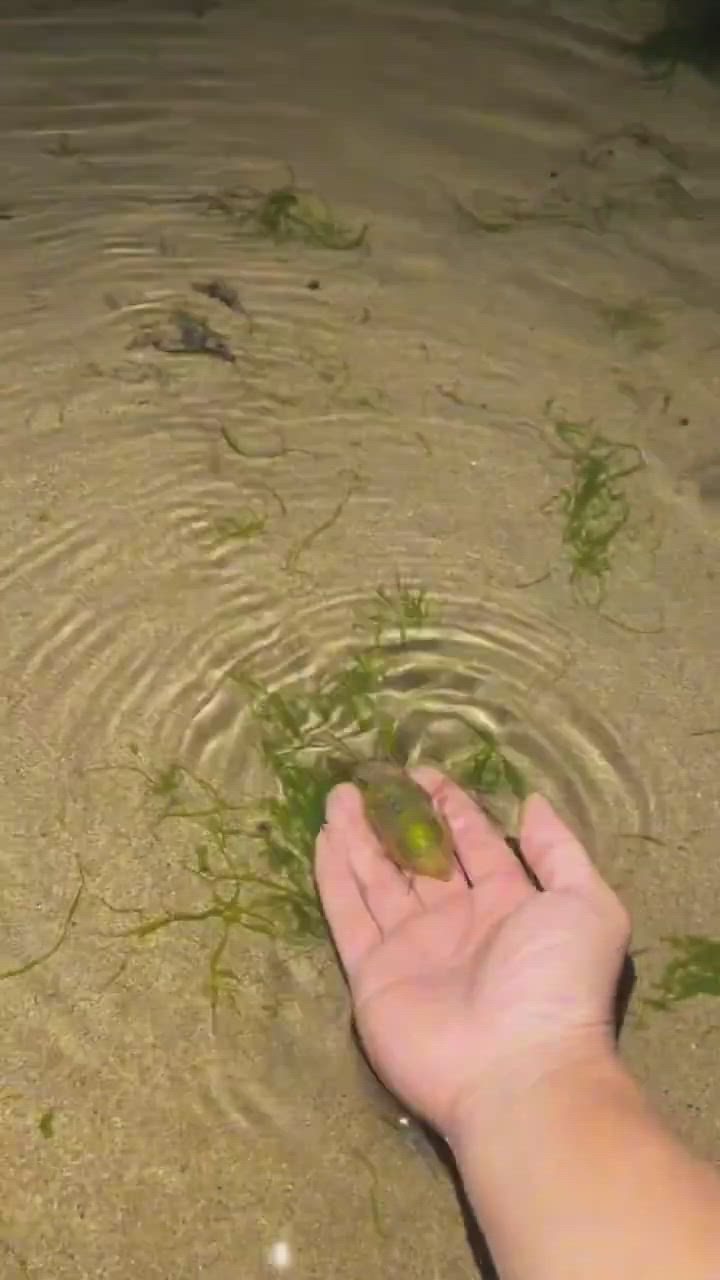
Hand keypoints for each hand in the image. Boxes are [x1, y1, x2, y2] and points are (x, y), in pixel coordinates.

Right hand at [315, 769, 630, 1139]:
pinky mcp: (373, 975)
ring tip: (341, 794)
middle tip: (375, 777)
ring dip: (359, 837)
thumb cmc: (556, 981)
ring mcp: (411, 950)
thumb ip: (558, 850)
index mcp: (507, 905)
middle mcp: (456, 924)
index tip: (425, 774)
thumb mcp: (584, 903)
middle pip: (420, 859)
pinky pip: (348, 917)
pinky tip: (325, 837)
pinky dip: (335, 877)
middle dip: (399, 818)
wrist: (515, 1071)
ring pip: (378, 881)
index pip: (475, 845)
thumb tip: (532, 802)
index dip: (452, 808)